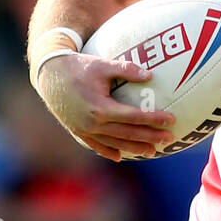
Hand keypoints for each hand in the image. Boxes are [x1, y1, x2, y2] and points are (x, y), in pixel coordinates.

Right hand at [36, 52, 175, 161]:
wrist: (49, 75)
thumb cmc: (78, 66)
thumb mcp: (102, 64)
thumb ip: (126, 69)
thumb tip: (150, 75)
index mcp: (101, 108)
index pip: (134, 116)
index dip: (154, 119)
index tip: (171, 120)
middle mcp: (93, 123)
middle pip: (128, 133)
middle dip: (150, 137)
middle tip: (169, 138)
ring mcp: (84, 130)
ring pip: (114, 143)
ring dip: (134, 148)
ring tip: (152, 151)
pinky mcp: (77, 131)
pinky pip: (95, 145)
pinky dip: (107, 151)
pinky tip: (120, 156)